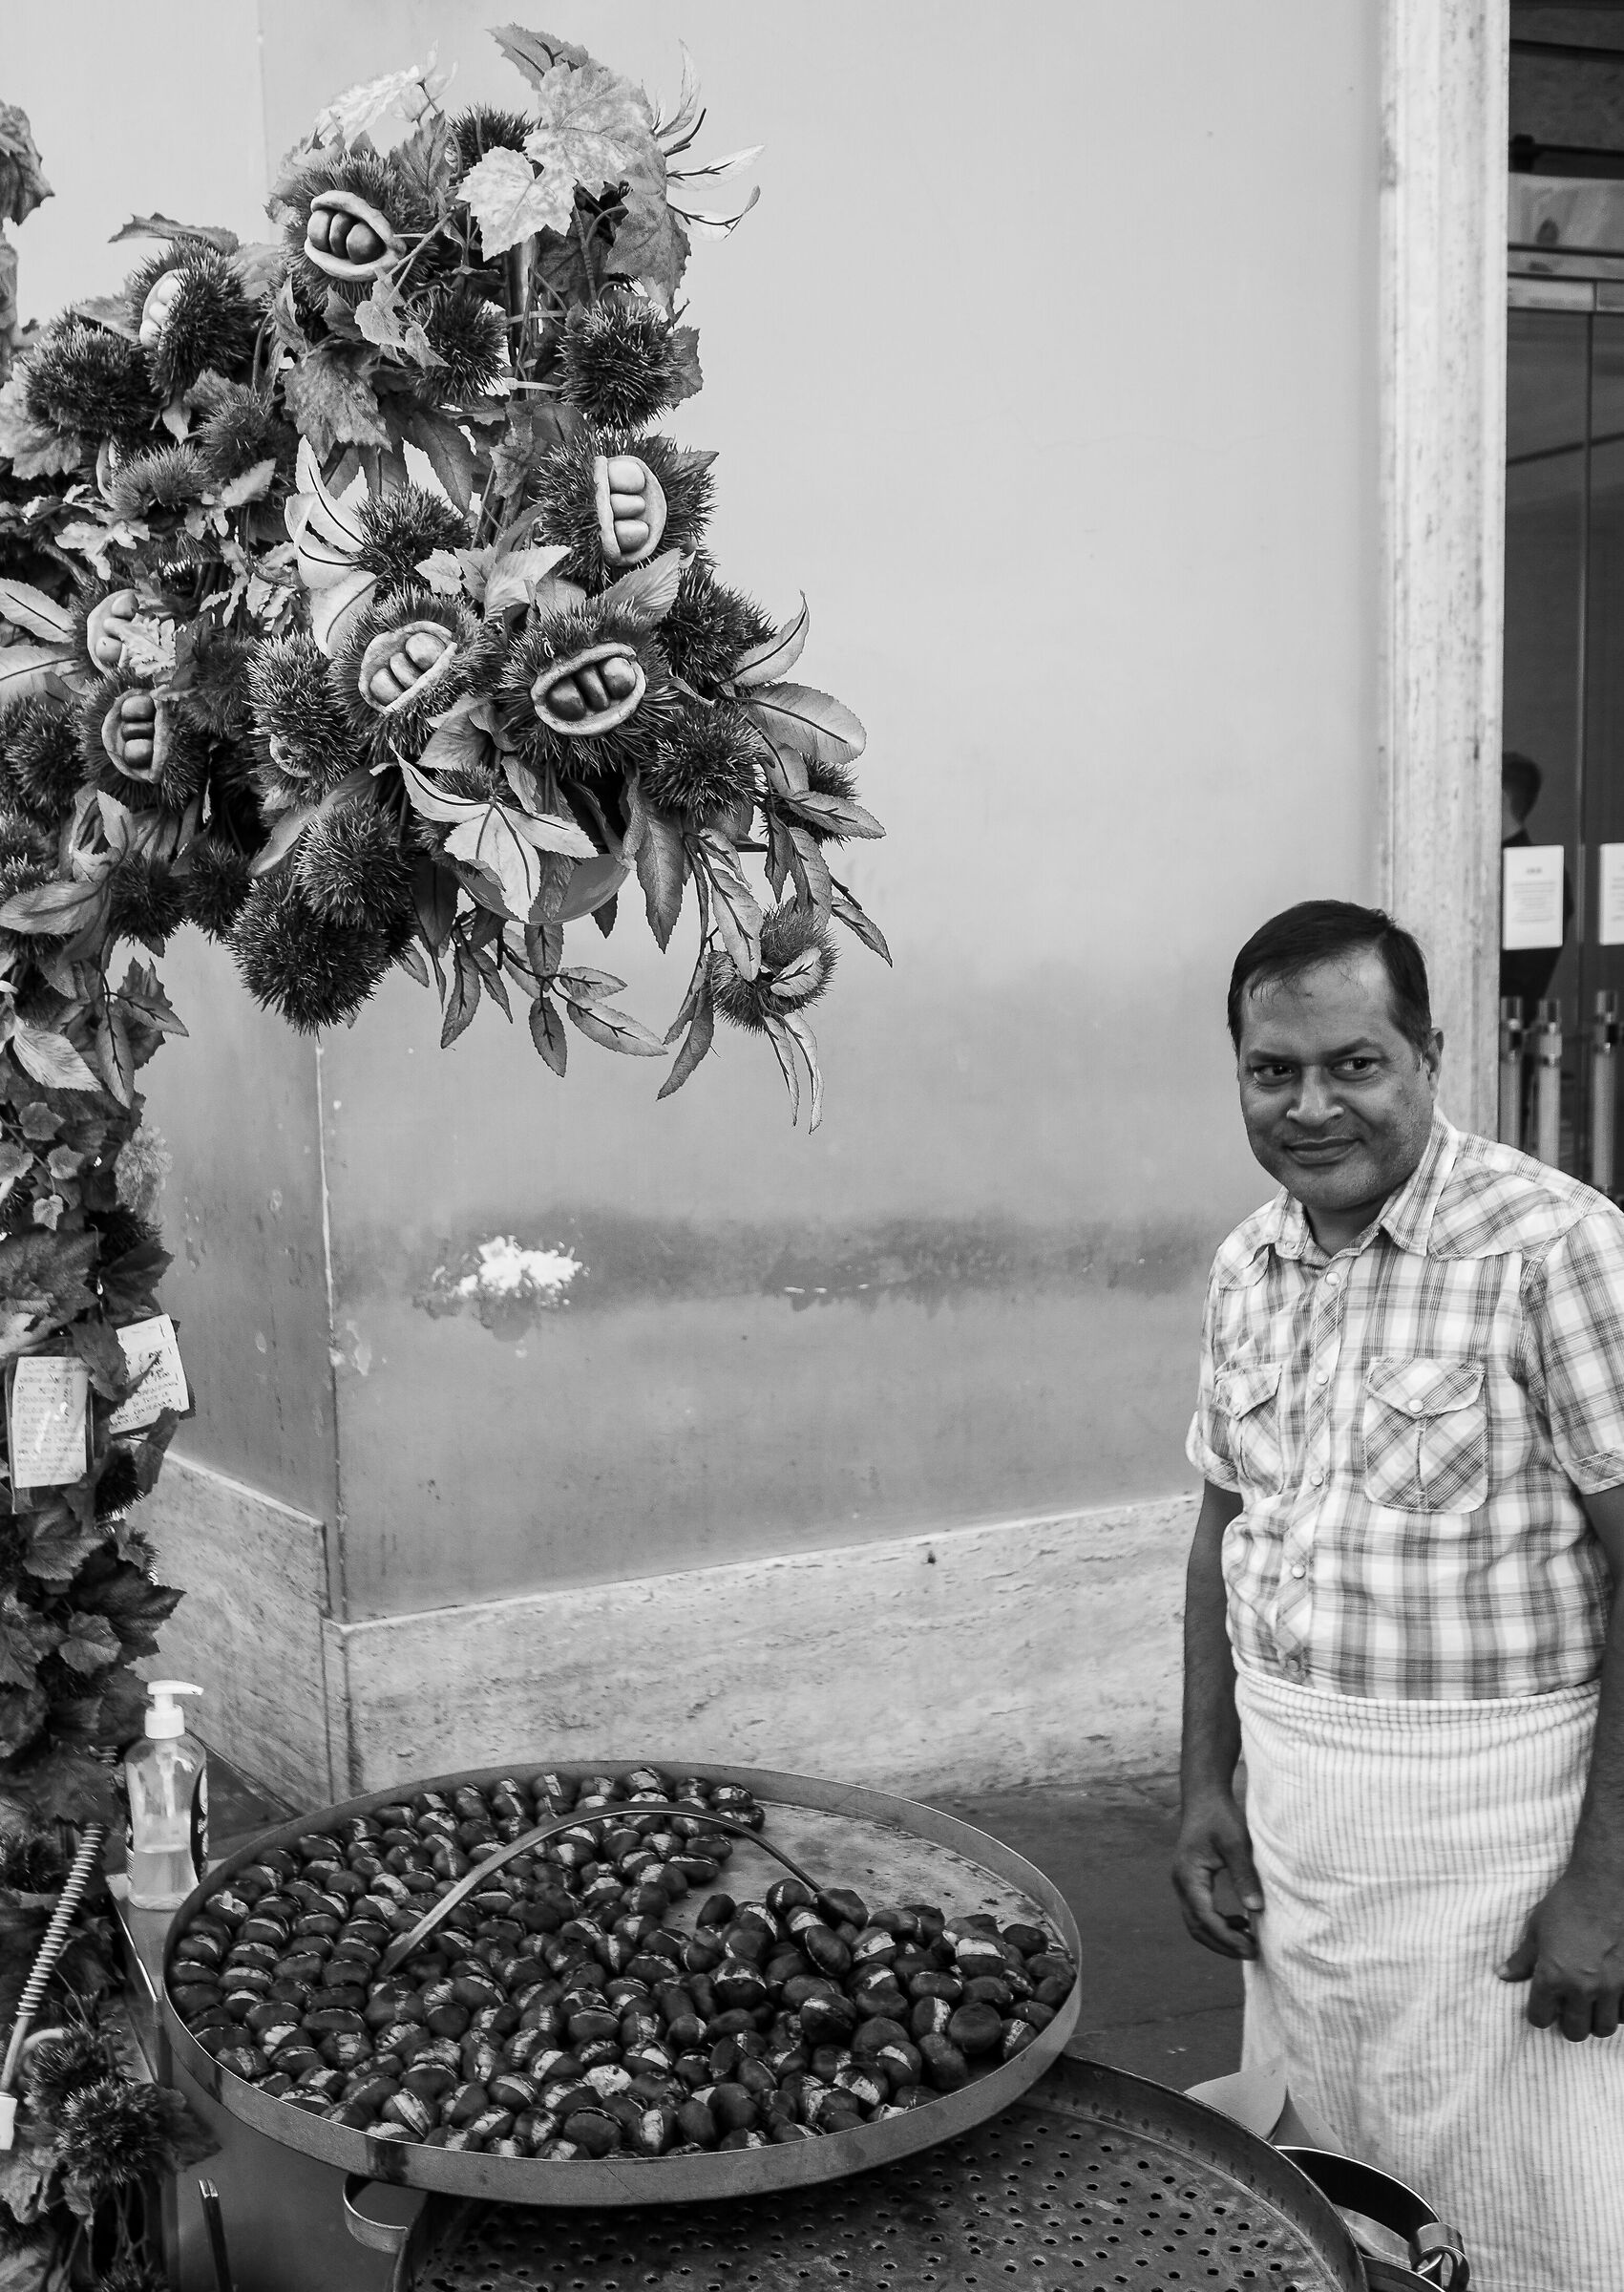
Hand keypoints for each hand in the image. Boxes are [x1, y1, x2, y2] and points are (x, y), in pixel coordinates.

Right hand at [1172, 1789, 1263, 1958]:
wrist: (1205, 1796)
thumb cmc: (1220, 1816)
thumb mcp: (1237, 1844)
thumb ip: (1244, 1876)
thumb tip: (1255, 1910)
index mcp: (1189, 1875)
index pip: (1205, 1917)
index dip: (1227, 1938)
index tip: (1251, 1949)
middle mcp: (1180, 1882)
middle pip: (1196, 1927)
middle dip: (1223, 1944)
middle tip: (1252, 1953)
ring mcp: (1183, 1882)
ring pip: (1196, 1922)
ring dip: (1219, 1936)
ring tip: (1247, 1942)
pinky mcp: (1190, 1880)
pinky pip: (1199, 1911)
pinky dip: (1217, 1923)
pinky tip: (1238, 1922)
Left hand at [1498, 1869, 1623, 2038]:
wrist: (1605, 1885)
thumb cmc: (1567, 1903)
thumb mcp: (1537, 1929)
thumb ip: (1522, 1958)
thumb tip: (1503, 1975)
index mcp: (1552, 1976)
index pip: (1540, 2018)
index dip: (1539, 2013)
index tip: (1542, 2006)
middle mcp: (1582, 1988)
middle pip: (1575, 2031)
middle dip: (1568, 2023)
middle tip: (1567, 2008)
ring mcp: (1612, 1987)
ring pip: (1603, 2028)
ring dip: (1594, 2019)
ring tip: (1590, 2005)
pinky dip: (1618, 2009)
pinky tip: (1611, 1996)